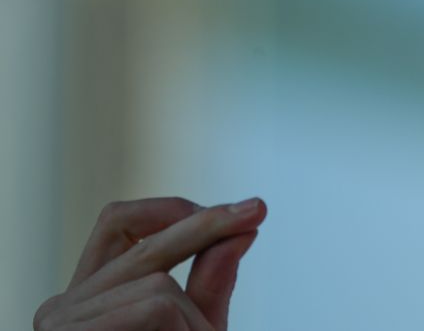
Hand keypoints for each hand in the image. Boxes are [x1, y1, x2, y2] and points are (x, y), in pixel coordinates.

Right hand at [34, 196, 266, 329]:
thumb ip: (210, 286)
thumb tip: (241, 230)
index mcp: (87, 299)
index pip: (120, 225)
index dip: (172, 209)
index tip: (240, 209)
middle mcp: (62, 306)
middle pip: (141, 239)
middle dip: (206, 224)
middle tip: (259, 210)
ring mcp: (59, 323)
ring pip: (158, 283)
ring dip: (196, 320)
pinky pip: (154, 305)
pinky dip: (187, 328)